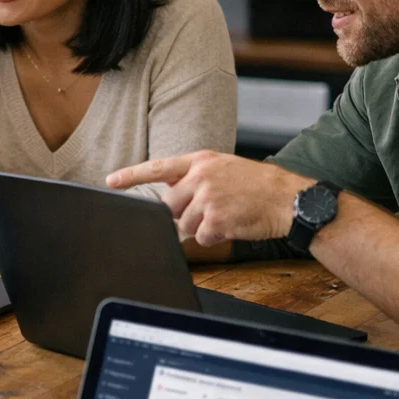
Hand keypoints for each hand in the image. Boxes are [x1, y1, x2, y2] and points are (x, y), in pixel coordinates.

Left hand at [106, 151, 309, 245]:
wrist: (287, 198)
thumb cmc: (257, 185)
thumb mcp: (224, 168)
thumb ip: (195, 177)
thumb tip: (169, 195)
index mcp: (201, 161)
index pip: (158, 167)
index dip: (131, 175)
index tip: (110, 180)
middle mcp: (201, 177)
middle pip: (170, 205)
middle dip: (183, 214)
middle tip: (209, 211)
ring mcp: (208, 198)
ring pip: (184, 224)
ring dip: (201, 227)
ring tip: (225, 216)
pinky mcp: (216, 220)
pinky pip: (202, 237)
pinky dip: (214, 238)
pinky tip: (231, 226)